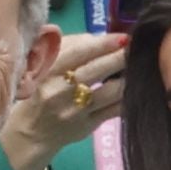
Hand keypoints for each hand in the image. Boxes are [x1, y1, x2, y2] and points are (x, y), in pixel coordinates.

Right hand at [0, 32, 127, 169]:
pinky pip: (114, 110)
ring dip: (128, 78)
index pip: (78, 53)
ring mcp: (75, 112)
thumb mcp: (44, 64)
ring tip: (139, 66)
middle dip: (119, 58)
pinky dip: (127, 97)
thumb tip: (98, 38)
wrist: (31, 132)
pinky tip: (135, 87)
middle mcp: (60, 92)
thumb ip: (68, 46)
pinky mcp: (88, 127)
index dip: (102, 44)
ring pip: (110, 92)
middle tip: (136, 48)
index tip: (122, 37)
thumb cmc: (41, 89)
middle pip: (95, 71)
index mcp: (48, 72)